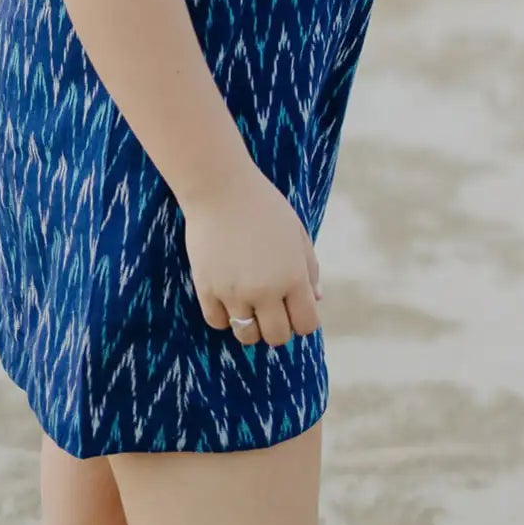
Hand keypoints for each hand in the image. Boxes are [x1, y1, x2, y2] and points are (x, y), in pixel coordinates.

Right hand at [183, 167, 322, 346]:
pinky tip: (228, 297)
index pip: (306, 325)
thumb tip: (316, 300)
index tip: (294, 309)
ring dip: (251, 326)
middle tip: (271, 310)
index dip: (303, 322)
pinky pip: (217, 322)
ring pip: (246, 336)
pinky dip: (224, 316)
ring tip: (248, 305)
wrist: (220, 187)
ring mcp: (234, 292)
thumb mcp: (297, 233)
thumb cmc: (263, 206)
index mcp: (293, 276)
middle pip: (277, 337)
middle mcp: (265, 290)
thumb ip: (309, 269)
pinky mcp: (207, 288)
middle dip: (278, 328)